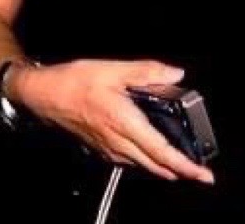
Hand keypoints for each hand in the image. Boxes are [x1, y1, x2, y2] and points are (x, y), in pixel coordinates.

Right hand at [23, 58, 213, 182]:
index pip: (161, 152)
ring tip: (180, 162)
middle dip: (180, 170)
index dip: (185, 165)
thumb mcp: (113, 69)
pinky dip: (146, 160)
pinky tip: (150, 152)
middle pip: (155, 165)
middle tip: (199, 172)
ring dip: (162, 166)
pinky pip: (128, 160)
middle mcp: (117, 142)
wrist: (42, 95)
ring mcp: (108, 148)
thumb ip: (146, 71)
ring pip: (142, 165)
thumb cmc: (73, 82)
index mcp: (124, 123)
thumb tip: (175, 73)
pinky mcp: (100, 148)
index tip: (203, 174)